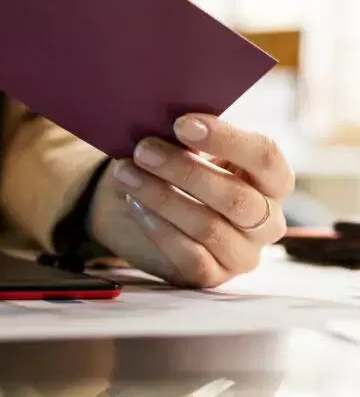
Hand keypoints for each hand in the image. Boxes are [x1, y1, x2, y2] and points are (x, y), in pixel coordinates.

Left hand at [89, 114, 293, 286]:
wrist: (140, 213)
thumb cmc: (173, 173)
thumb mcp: (184, 151)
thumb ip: (186, 138)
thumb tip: (163, 121)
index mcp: (271, 179)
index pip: (265, 157)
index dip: (225, 139)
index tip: (181, 124)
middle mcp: (268, 220)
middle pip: (235, 196)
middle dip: (184, 170)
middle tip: (143, 149)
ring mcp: (243, 253)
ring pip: (208, 226)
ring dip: (162, 197)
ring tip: (126, 174)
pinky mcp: (213, 275)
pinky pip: (189, 255)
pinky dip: (158, 228)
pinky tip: (135, 205)